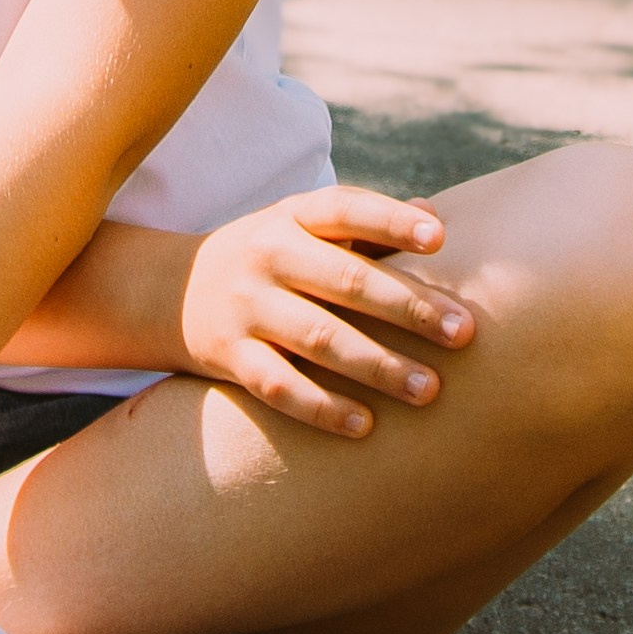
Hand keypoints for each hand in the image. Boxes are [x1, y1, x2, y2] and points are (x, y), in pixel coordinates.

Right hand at [177, 182, 474, 434]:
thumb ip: (361, 225)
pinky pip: (279, 385)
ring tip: (431, 390)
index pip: (345, 208)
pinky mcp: (229, 356)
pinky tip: (365, 425)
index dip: (391, 220)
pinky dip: (322, 407)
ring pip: (318, 338)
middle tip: (465, 332)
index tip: (440, 236)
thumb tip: (432, 213)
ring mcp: (246, 307)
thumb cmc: (265, 258)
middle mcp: (268, 255)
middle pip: (345, 279)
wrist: (166, 290)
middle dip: (408, 306)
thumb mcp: (298, 227)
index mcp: (292, 216)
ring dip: (378, 365)